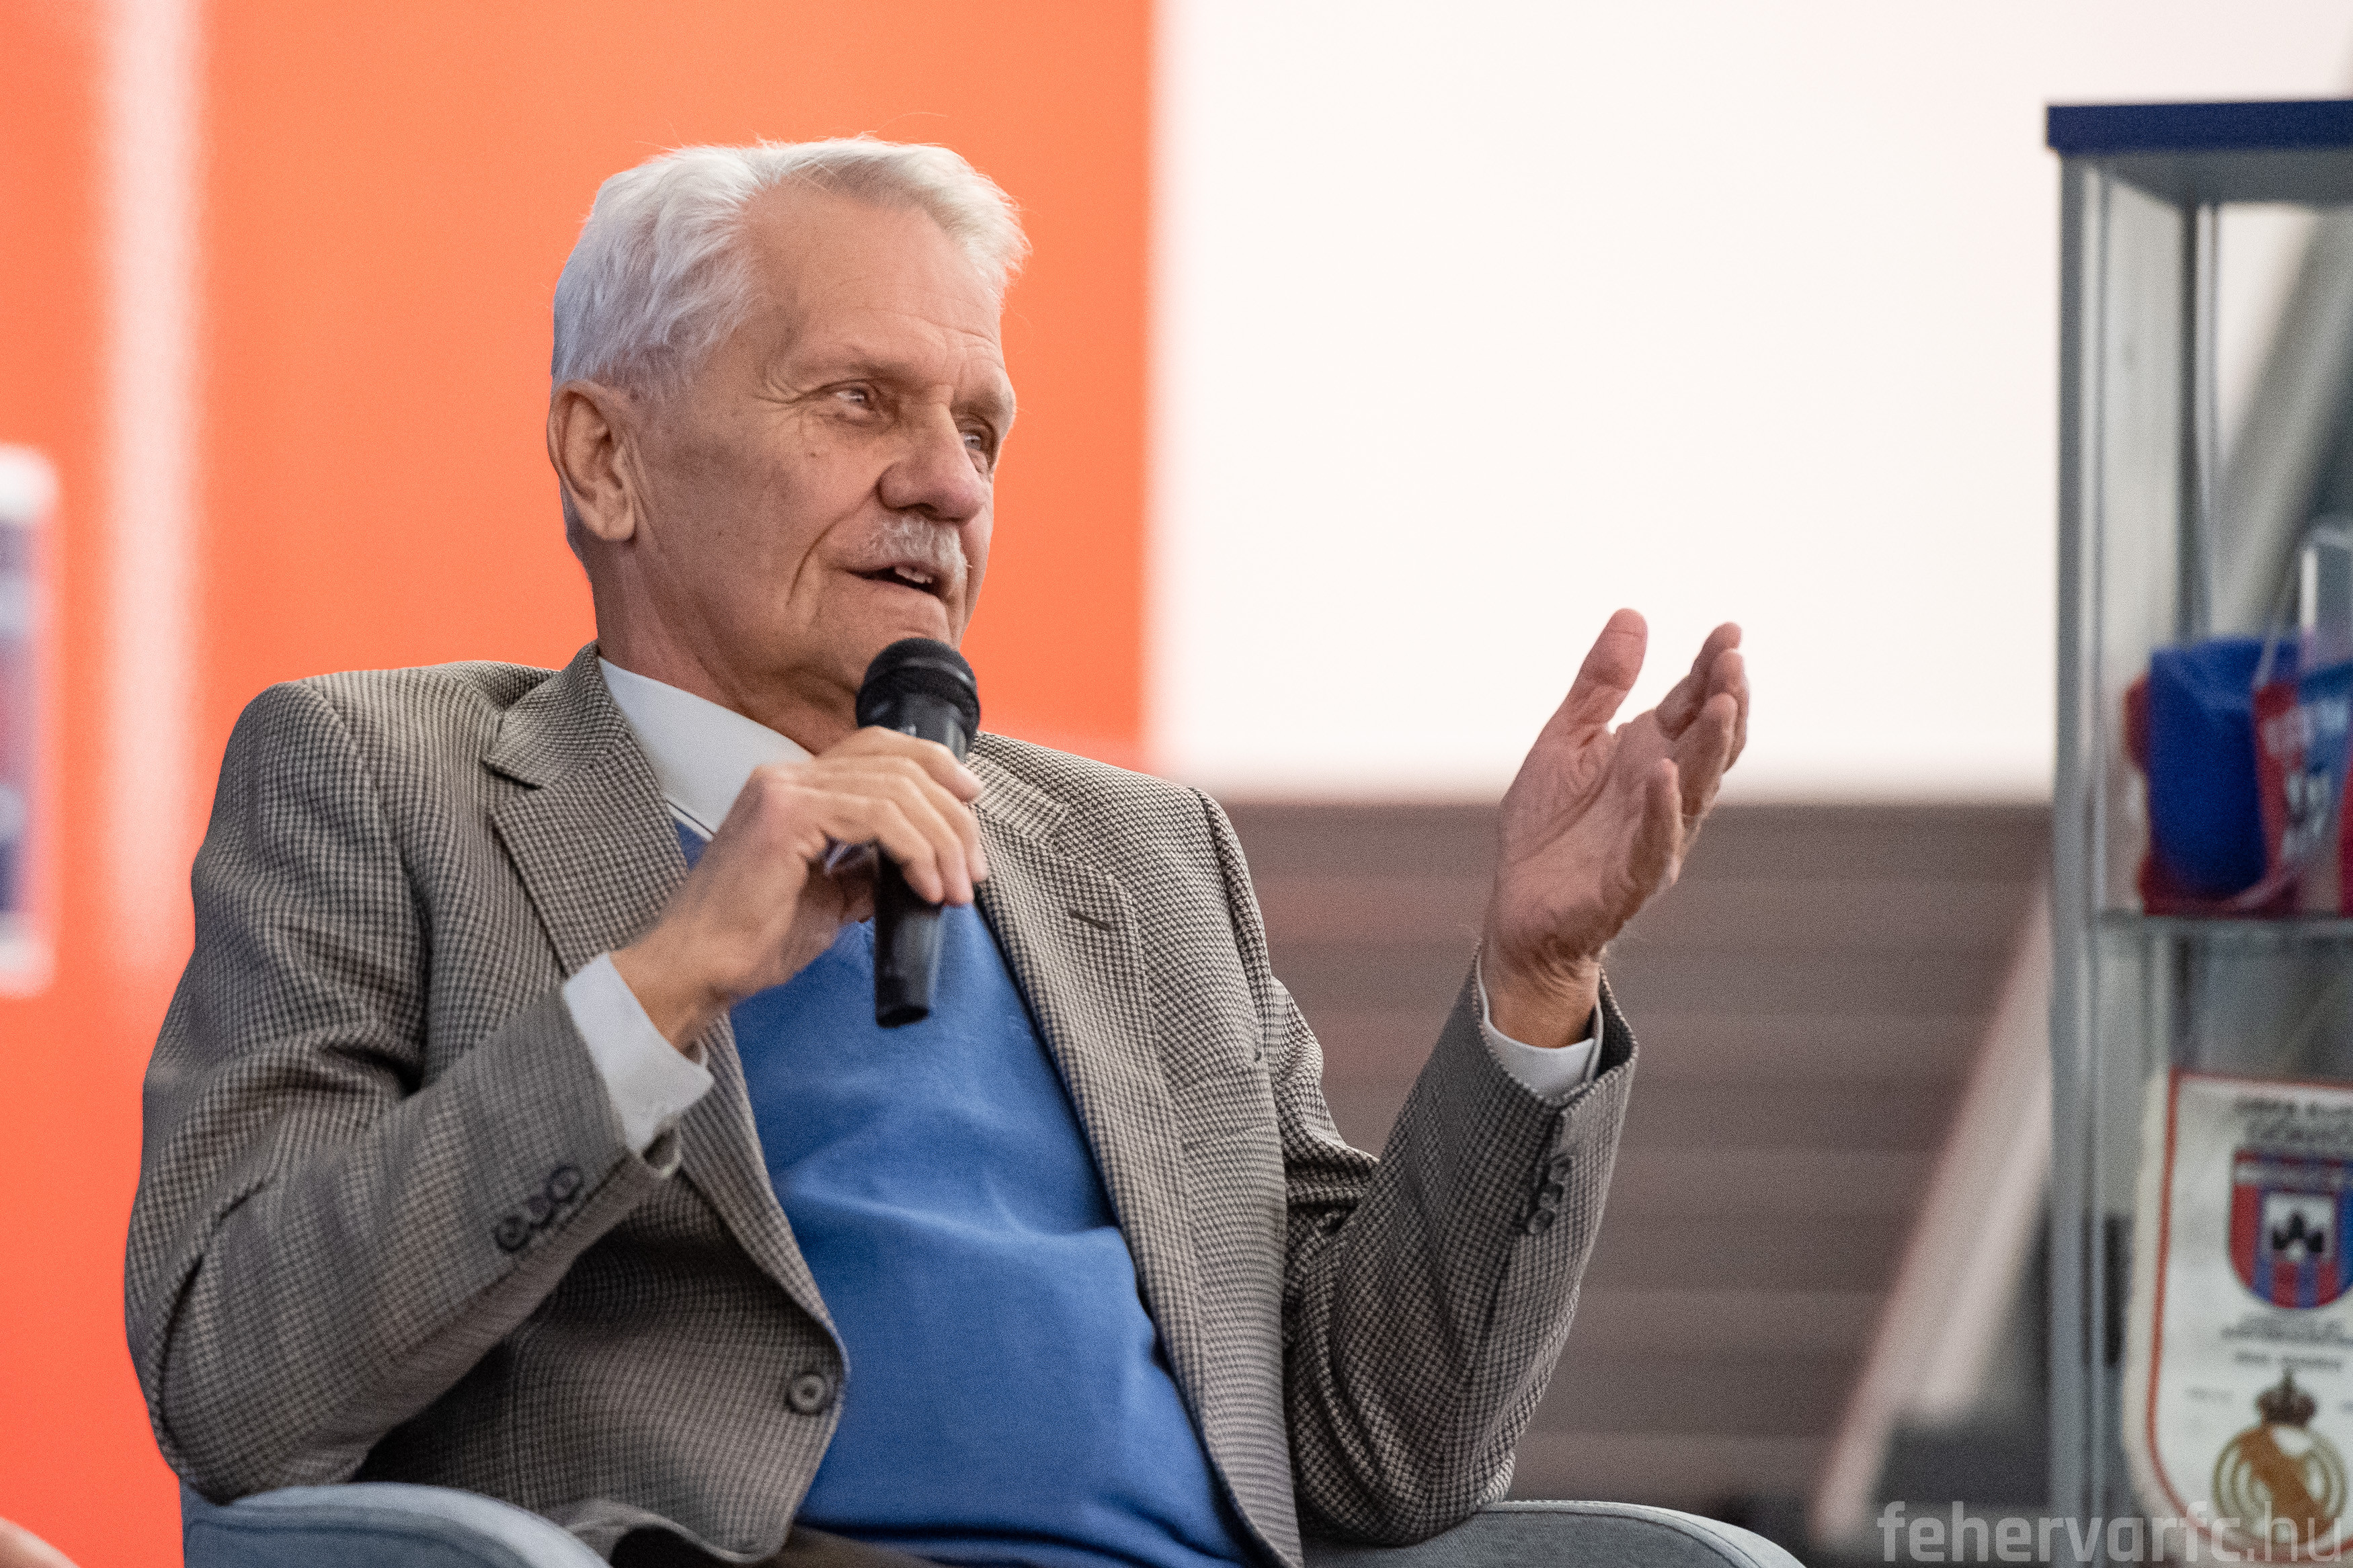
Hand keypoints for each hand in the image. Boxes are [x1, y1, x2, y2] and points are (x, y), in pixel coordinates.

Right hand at [612, 729, 987, 1049]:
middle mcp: (786, 777)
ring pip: (896, 790)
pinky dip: (916, 850)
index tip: (971, 805)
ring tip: (954, 888)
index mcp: (793, 788)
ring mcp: (783, 790)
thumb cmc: (749, 940)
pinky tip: (925, 887)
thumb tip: (915, 865)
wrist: (699, 968)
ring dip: (941, 842)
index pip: (879, 749)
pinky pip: (878, 816)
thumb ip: (867, 870)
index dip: (935, 767)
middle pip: (898, 764)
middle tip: (971, 870)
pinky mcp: (787, 816)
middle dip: (952, 818)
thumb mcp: (828, 898)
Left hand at [1482, 610, 1746, 1047]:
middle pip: (1708, 742)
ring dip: (1712, 748)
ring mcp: (1654, 836)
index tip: (1729, 631)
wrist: (1520, 910)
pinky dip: (1662, 811)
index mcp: (1649, 755)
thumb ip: (1600, 685)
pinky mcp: (1630, 878)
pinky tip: (1663, 775)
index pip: (1693, 705)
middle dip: (1725, 701)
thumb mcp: (1566, 740)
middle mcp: (1664, 793)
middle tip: (1734, 659)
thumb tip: (1632, 614)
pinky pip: (1655, 843)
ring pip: (1697, 789)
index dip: (1712, 670)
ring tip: (1722, 703)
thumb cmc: (1548, 828)